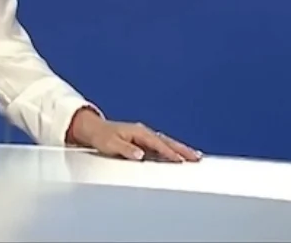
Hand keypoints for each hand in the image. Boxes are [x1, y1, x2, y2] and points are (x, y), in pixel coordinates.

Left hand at [68, 108, 200, 162]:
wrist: (93, 130)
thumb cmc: (102, 137)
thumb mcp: (111, 144)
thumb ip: (126, 149)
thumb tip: (140, 154)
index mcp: (138, 132)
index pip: (158, 144)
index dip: (169, 152)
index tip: (180, 161)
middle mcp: (143, 133)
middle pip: (167, 141)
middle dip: (182, 149)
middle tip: (197, 157)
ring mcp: (144, 137)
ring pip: (166, 143)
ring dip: (180, 149)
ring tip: (195, 157)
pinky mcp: (143, 142)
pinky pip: (161, 146)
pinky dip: (172, 150)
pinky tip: (180, 157)